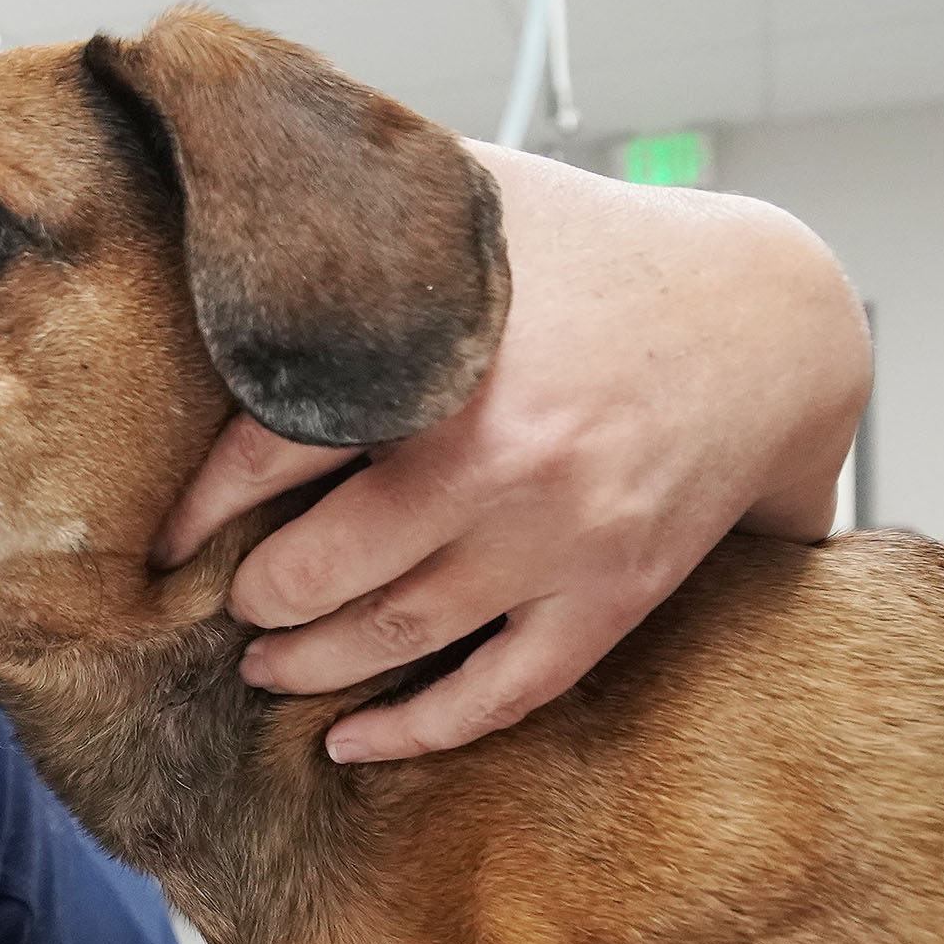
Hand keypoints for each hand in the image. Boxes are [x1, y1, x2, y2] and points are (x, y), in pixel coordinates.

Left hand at [155, 146, 868, 762]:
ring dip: (310, 664)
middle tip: (228, 601)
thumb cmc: (603, 255)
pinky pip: (499, 693)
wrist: (774, 321)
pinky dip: (418, 730)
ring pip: (394, 635)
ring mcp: (559, 539)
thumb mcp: (478, 198)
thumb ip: (363, 211)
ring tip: (265, 665)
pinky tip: (353, 745)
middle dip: (258, 597)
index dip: (205, 504)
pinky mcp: (613, 597)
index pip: (274, 447)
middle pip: (323, 565)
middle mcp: (499, 458)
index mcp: (447, 355)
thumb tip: (240, 199)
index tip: (168, 535)